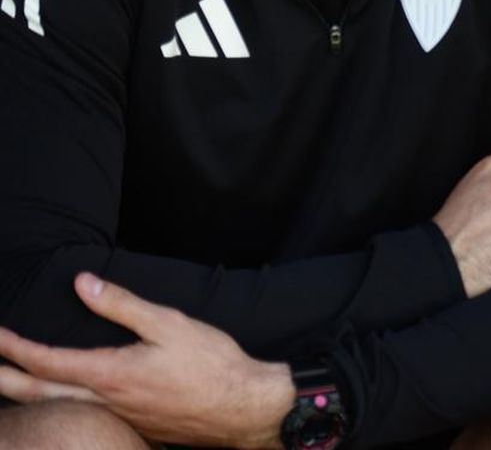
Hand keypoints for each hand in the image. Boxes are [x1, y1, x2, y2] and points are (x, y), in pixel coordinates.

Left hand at [0, 272, 291, 448]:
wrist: (244, 409)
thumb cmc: (212, 364)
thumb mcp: (171, 324)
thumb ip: (123, 305)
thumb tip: (84, 283)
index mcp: (109, 373)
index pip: (46, 361)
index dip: (14, 347)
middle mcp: (103, 402)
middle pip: (36, 394)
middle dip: (4, 377)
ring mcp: (115, 419)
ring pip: (55, 410)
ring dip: (24, 395)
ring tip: (7, 381)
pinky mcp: (132, 428)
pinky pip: (81, 418)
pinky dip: (55, 408)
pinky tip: (60, 400)